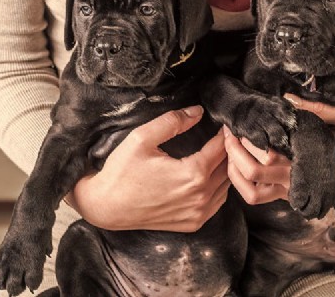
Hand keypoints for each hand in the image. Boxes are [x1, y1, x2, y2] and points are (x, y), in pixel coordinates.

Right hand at [65, 106, 230, 232]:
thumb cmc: (121, 172)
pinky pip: (217, 203)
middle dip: (228, 150)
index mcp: (193, 174)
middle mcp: (200, 197)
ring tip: (218, 154)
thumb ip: (172, 121)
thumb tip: (198, 112)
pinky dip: (218, 188)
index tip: (224, 124)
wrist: (106, 206)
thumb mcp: (141, 138)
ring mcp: (198, 214)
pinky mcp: (192, 223)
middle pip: (228, 168)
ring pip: (226, 186)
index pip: (222, 148)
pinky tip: (209, 176)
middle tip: (225, 136)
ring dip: (225, 169)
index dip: (225, 133)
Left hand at [225, 94, 334, 205]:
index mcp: (307, 160)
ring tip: (228, 146)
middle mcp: (296, 179)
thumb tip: (287, 97)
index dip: (247, 140)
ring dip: (233, 167)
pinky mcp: (282, 196)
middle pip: (254, 170)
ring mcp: (288, 191)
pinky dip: (238, 182)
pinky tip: (233, 164)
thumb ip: (317, 109)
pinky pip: (253, 196)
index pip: (268, 156)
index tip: (237, 125)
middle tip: (227, 131)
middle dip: (234, 149)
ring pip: (250, 187)